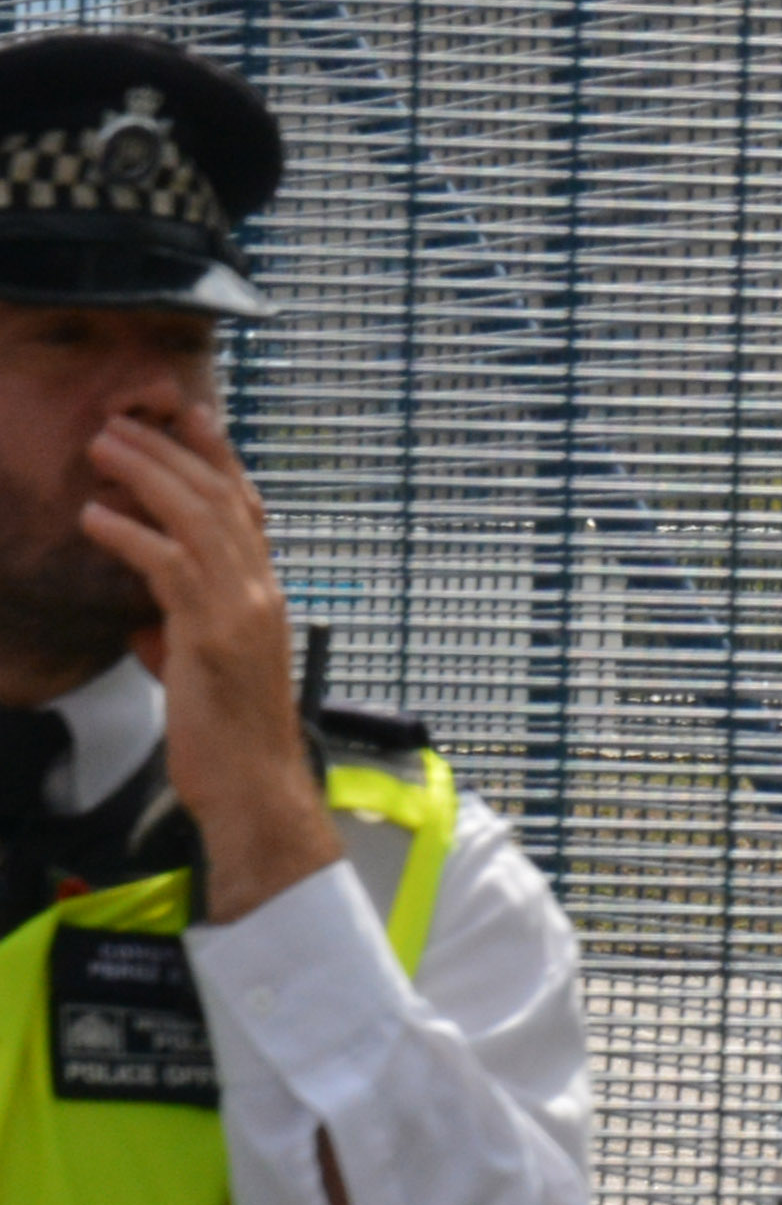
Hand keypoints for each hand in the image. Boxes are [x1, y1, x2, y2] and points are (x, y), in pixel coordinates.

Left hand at [78, 393, 337, 922]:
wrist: (254, 787)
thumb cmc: (229, 738)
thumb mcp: (204, 672)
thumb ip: (178, 634)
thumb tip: (142, 620)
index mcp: (264, 594)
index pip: (245, 507)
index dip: (217, 458)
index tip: (188, 417)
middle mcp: (260, 590)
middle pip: (219, 499)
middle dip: (171, 452)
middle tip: (126, 419)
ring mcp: (241, 609)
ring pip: (196, 520)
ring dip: (146, 476)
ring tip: (104, 448)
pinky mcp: (211, 634)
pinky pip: (167, 568)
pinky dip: (130, 536)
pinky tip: (95, 517)